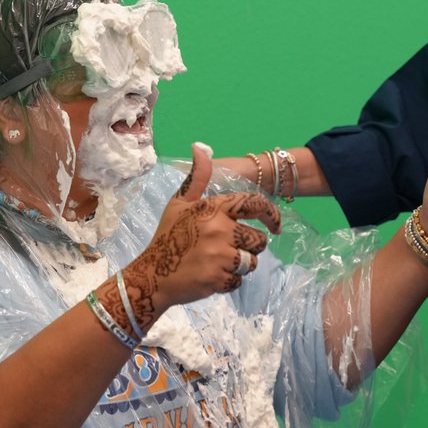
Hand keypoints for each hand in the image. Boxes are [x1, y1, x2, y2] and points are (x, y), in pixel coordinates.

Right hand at [126, 143, 281, 315]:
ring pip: (252, 262)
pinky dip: (229, 281)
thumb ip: (197, 178)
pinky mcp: (218, 279)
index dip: (271, 214)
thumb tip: (200, 147)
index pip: (254, 204)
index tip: (276, 226)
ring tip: (218, 262)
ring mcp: (219, 256)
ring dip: (240, 264)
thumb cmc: (167, 237)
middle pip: (258, 240)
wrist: (151, 276)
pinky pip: (238, 281)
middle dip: (249, 246)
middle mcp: (219, 229)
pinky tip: (211, 275)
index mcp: (213, 208)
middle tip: (229, 248)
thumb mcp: (179, 203)